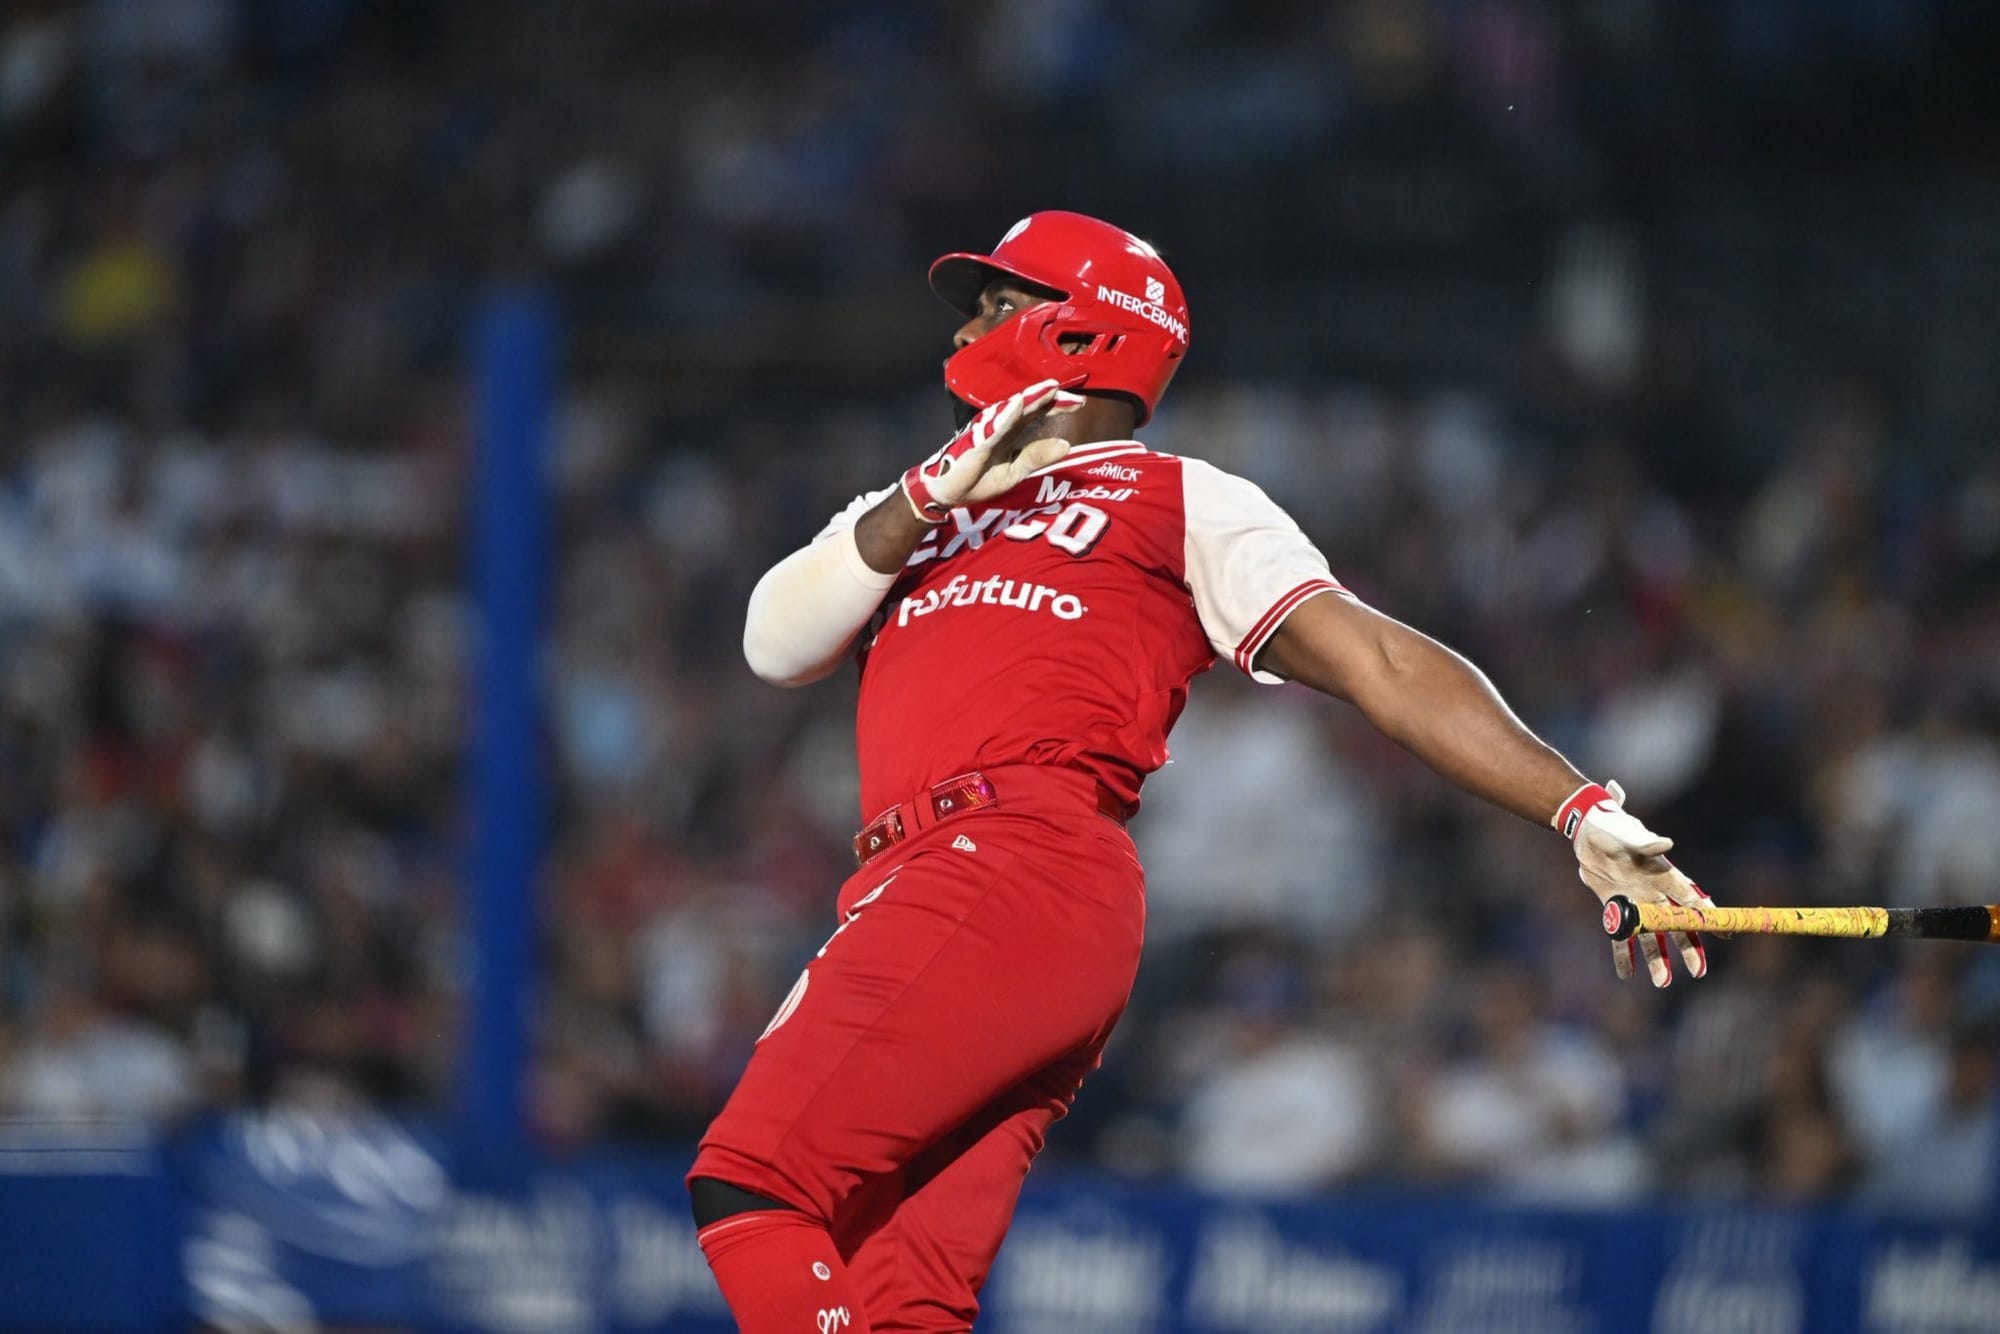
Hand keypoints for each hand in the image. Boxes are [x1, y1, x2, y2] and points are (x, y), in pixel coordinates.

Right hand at [901, 379, 1083, 522]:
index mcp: (1012, 431)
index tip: (1080, 403)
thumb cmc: (977, 479)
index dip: (1058, 406)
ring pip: (1014, 410)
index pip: (1038, 413)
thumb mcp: (1015, 471)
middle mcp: (1001, 425)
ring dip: (1032, 398)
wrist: (947, 492)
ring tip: (1051, 388)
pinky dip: (1007, 414)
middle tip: (1075, 394)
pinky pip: (995, 426)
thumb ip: (1037, 456)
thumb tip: (1067, 445)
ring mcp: (989, 430)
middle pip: (1030, 406)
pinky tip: (1020, 403)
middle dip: (1051, 398)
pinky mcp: (977, 440)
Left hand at [1556, 780, 1713, 986]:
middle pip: (1676, 927)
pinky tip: (1626, 974)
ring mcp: (1635, 904)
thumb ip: (1647, 844)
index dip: (1709, 916)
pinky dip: (1623, 954)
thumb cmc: (1616, 830)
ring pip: (1651, 937)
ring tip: (1661, 983)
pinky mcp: (1614, 909)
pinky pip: (1620, 936)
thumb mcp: (1630, 836)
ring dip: (1657, 959)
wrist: (1589, 833)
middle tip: (1698, 972)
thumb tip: (1665, 844)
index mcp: (1665, 876)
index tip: (1726, 933)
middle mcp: (1654, 894)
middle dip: (1688, 948)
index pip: (1692, 900)